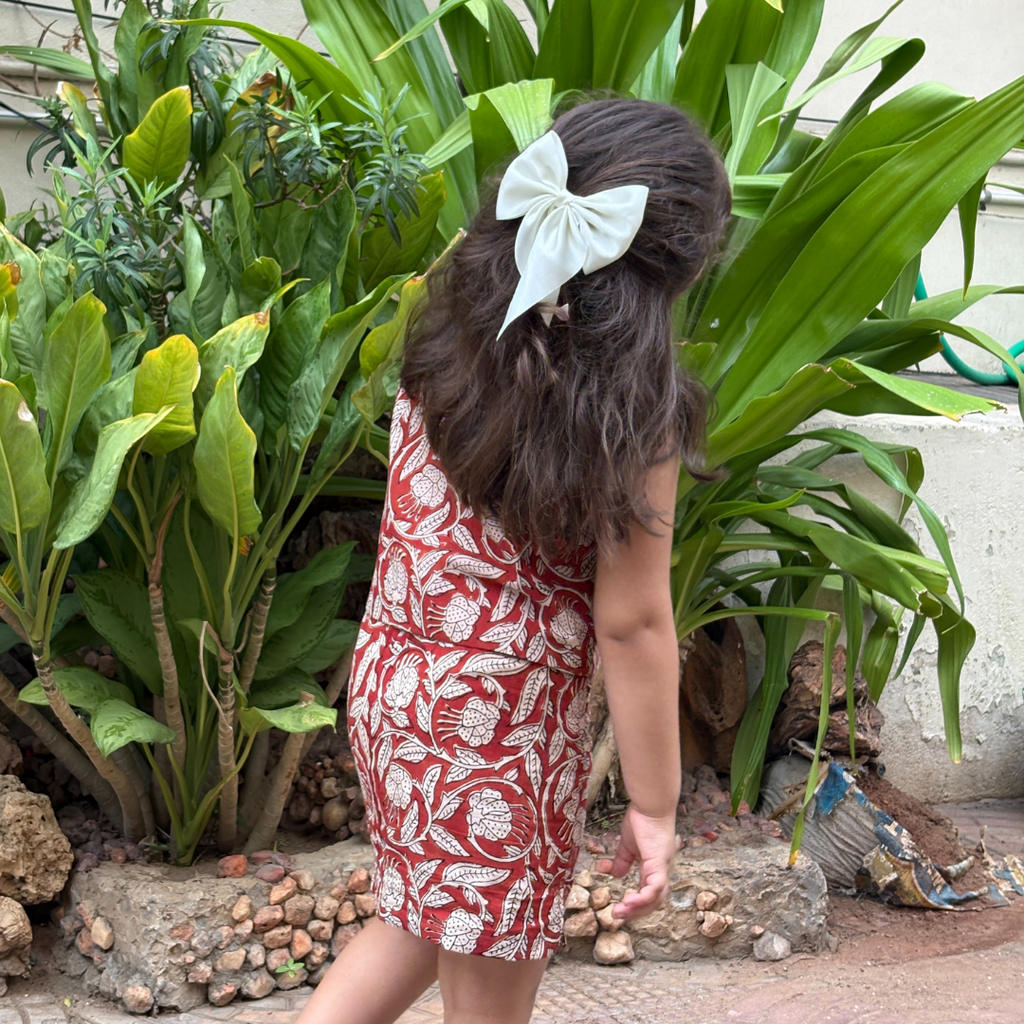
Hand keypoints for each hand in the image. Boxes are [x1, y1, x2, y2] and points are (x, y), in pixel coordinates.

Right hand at [607, 804, 677, 920]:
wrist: (650, 803)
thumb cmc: (642, 818)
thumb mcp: (628, 844)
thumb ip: (623, 860)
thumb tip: (615, 874)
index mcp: (656, 866)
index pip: (649, 892)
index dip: (636, 904)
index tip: (620, 910)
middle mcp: (662, 870)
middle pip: (654, 901)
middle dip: (636, 912)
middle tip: (617, 917)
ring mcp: (663, 868)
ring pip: (655, 898)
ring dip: (637, 909)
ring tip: (620, 912)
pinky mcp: (659, 863)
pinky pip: (654, 888)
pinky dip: (643, 898)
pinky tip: (628, 901)